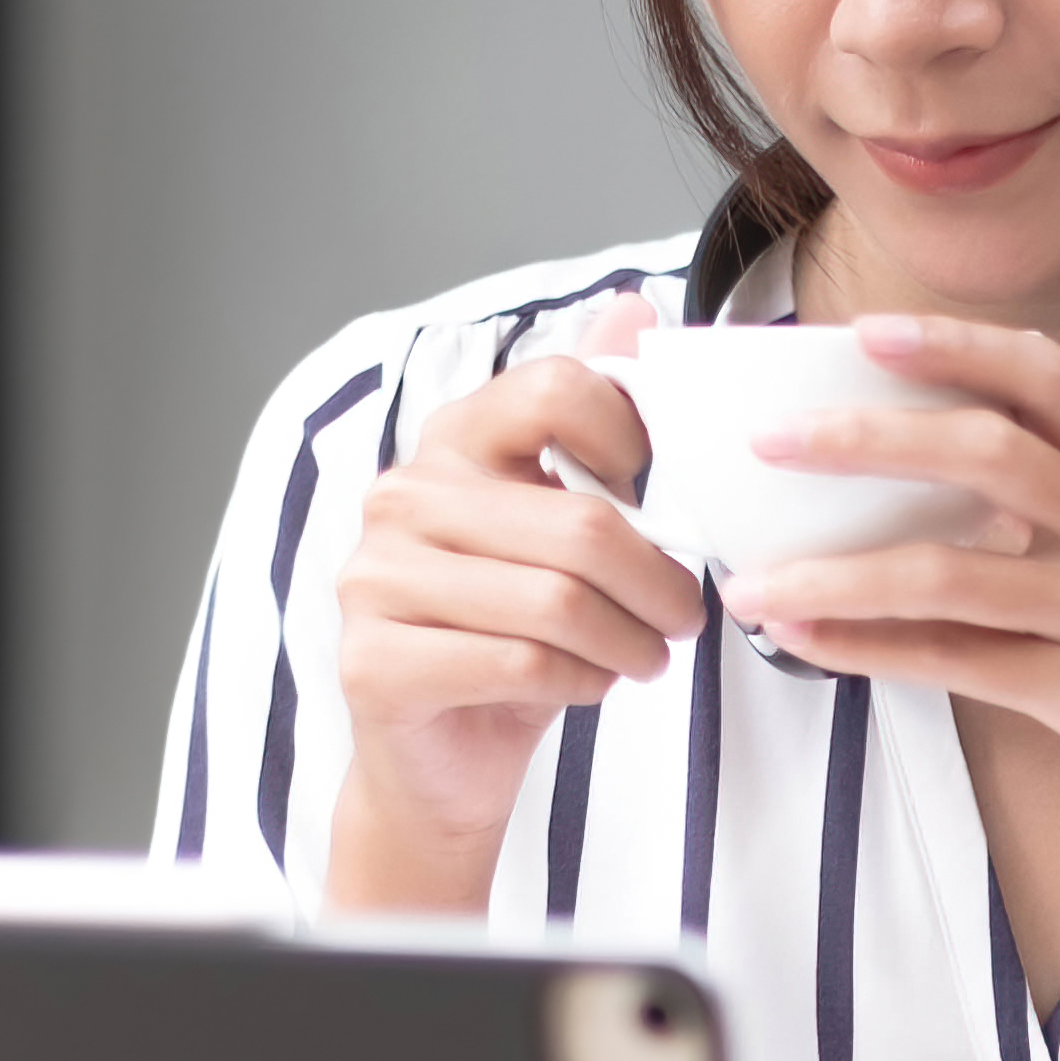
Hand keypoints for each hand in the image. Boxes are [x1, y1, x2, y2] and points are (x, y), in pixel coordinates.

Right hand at [326, 295, 715, 910]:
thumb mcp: (563, 519)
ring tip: (646, 656)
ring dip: (629, 642)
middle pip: (581, 524)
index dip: (634, 441)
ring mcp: (374, 579)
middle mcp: (401, 497)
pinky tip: (589, 684)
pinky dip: (582, 682)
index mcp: (452, 441)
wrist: (443, 757)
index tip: (657, 498)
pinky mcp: (373, 661)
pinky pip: (520, 664)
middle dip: (659, 583)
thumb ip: (592, 416)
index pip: (561, 389)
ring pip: (557, 603)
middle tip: (686, 618)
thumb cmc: (515, 631)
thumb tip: (638, 303)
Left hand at [720, 314, 1059, 860]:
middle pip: (985, 451)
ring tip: (753, 582)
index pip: (1045, 380)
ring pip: (954, 573)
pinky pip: (966, 666)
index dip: (955, 346)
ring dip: (839, 574)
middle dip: (866, 439)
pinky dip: (874, 654)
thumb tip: (930, 512)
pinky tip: (812, 646)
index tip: (869, 332)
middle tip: (772, 440)